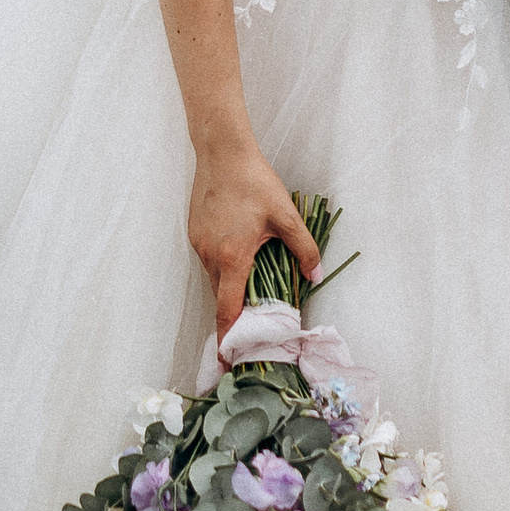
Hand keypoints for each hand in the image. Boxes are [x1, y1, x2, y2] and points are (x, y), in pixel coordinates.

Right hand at [187, 142, 321, 336]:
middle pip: (221, 297)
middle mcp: (210, 255)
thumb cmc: (255, 182)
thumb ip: (303, 249)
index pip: (227, 309)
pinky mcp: (194, 233)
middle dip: (235, 314)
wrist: (222, 152)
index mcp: (232, 257)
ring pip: (215, 278)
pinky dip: (224, 266)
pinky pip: (209, 260)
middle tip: (254, 325)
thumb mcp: (285, 215)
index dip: (228, 337)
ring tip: (253, 286)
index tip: (227, 358)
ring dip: (231, 287)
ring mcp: (199, 245)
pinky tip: (240, 252)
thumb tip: (315, 275)